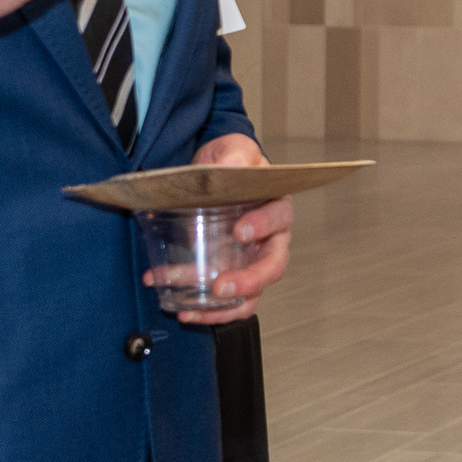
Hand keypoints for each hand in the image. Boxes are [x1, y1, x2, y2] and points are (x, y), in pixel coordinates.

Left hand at [169, 133, 292, 326]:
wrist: (214, 174)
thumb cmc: (230, 163)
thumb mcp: (232, 150)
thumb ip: (234, 155)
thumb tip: (232, 166)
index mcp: (274, 206)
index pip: (278, 218)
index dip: (263, 226)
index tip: (240, 231)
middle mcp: (269, 240)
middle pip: (271, 267)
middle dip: (248, 281)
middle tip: (221, 285)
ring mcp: (250, 261)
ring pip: (250, 294)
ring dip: (223, 306)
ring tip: (191, 307)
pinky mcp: (231, 274)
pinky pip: (228, 302)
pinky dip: (207, 311)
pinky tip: (182, 310)